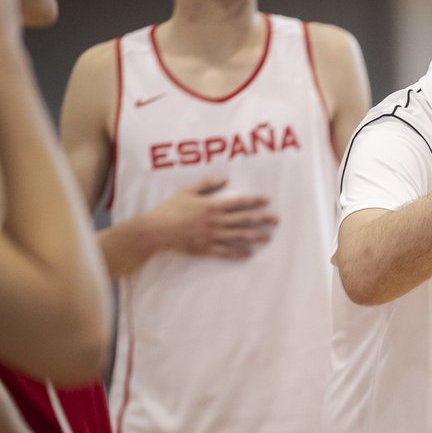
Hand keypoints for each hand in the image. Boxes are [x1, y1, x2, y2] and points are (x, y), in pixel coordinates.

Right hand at [145, 178, 277, 258]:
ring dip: (255, 237)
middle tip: (276, 220)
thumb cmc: (170, 209)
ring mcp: (211, 236)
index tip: (267, 201)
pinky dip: (238, 253)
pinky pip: (225, 252)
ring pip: (238, 237)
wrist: (155, 231)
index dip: (255, 201)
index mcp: (212, 206)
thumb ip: (207, 184)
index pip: (239, 202)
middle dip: (262, 219)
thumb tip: (225, 179)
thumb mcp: (187, 191)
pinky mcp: (205, 249)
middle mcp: (215, 221)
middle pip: (244, 220)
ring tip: (268, 238)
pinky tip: (249, 254)